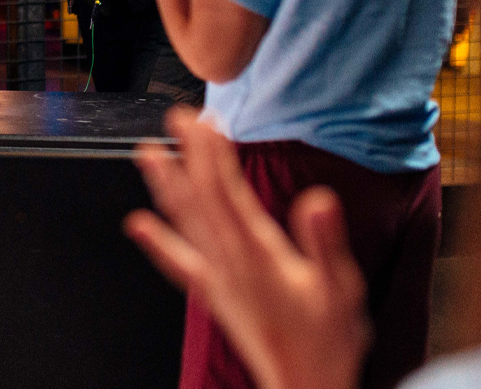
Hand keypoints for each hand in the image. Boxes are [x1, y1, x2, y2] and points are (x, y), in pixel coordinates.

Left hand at [125, 109, 369, 388]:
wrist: (306, 387)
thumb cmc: (328, 342)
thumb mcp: (342, 290)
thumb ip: (326, 243)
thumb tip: (318, 200)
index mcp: (259, 255)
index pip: (227, 192)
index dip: (212, 153)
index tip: (204, 119)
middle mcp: (229, 263)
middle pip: (200, 199)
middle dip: (186, 155)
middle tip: (174, 118)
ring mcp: (217, 279)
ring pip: (184, 224)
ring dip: (163, 187)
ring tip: (145, 154)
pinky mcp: (214, 294)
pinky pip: (179, 263)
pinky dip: (157, 242)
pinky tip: (139, 226)